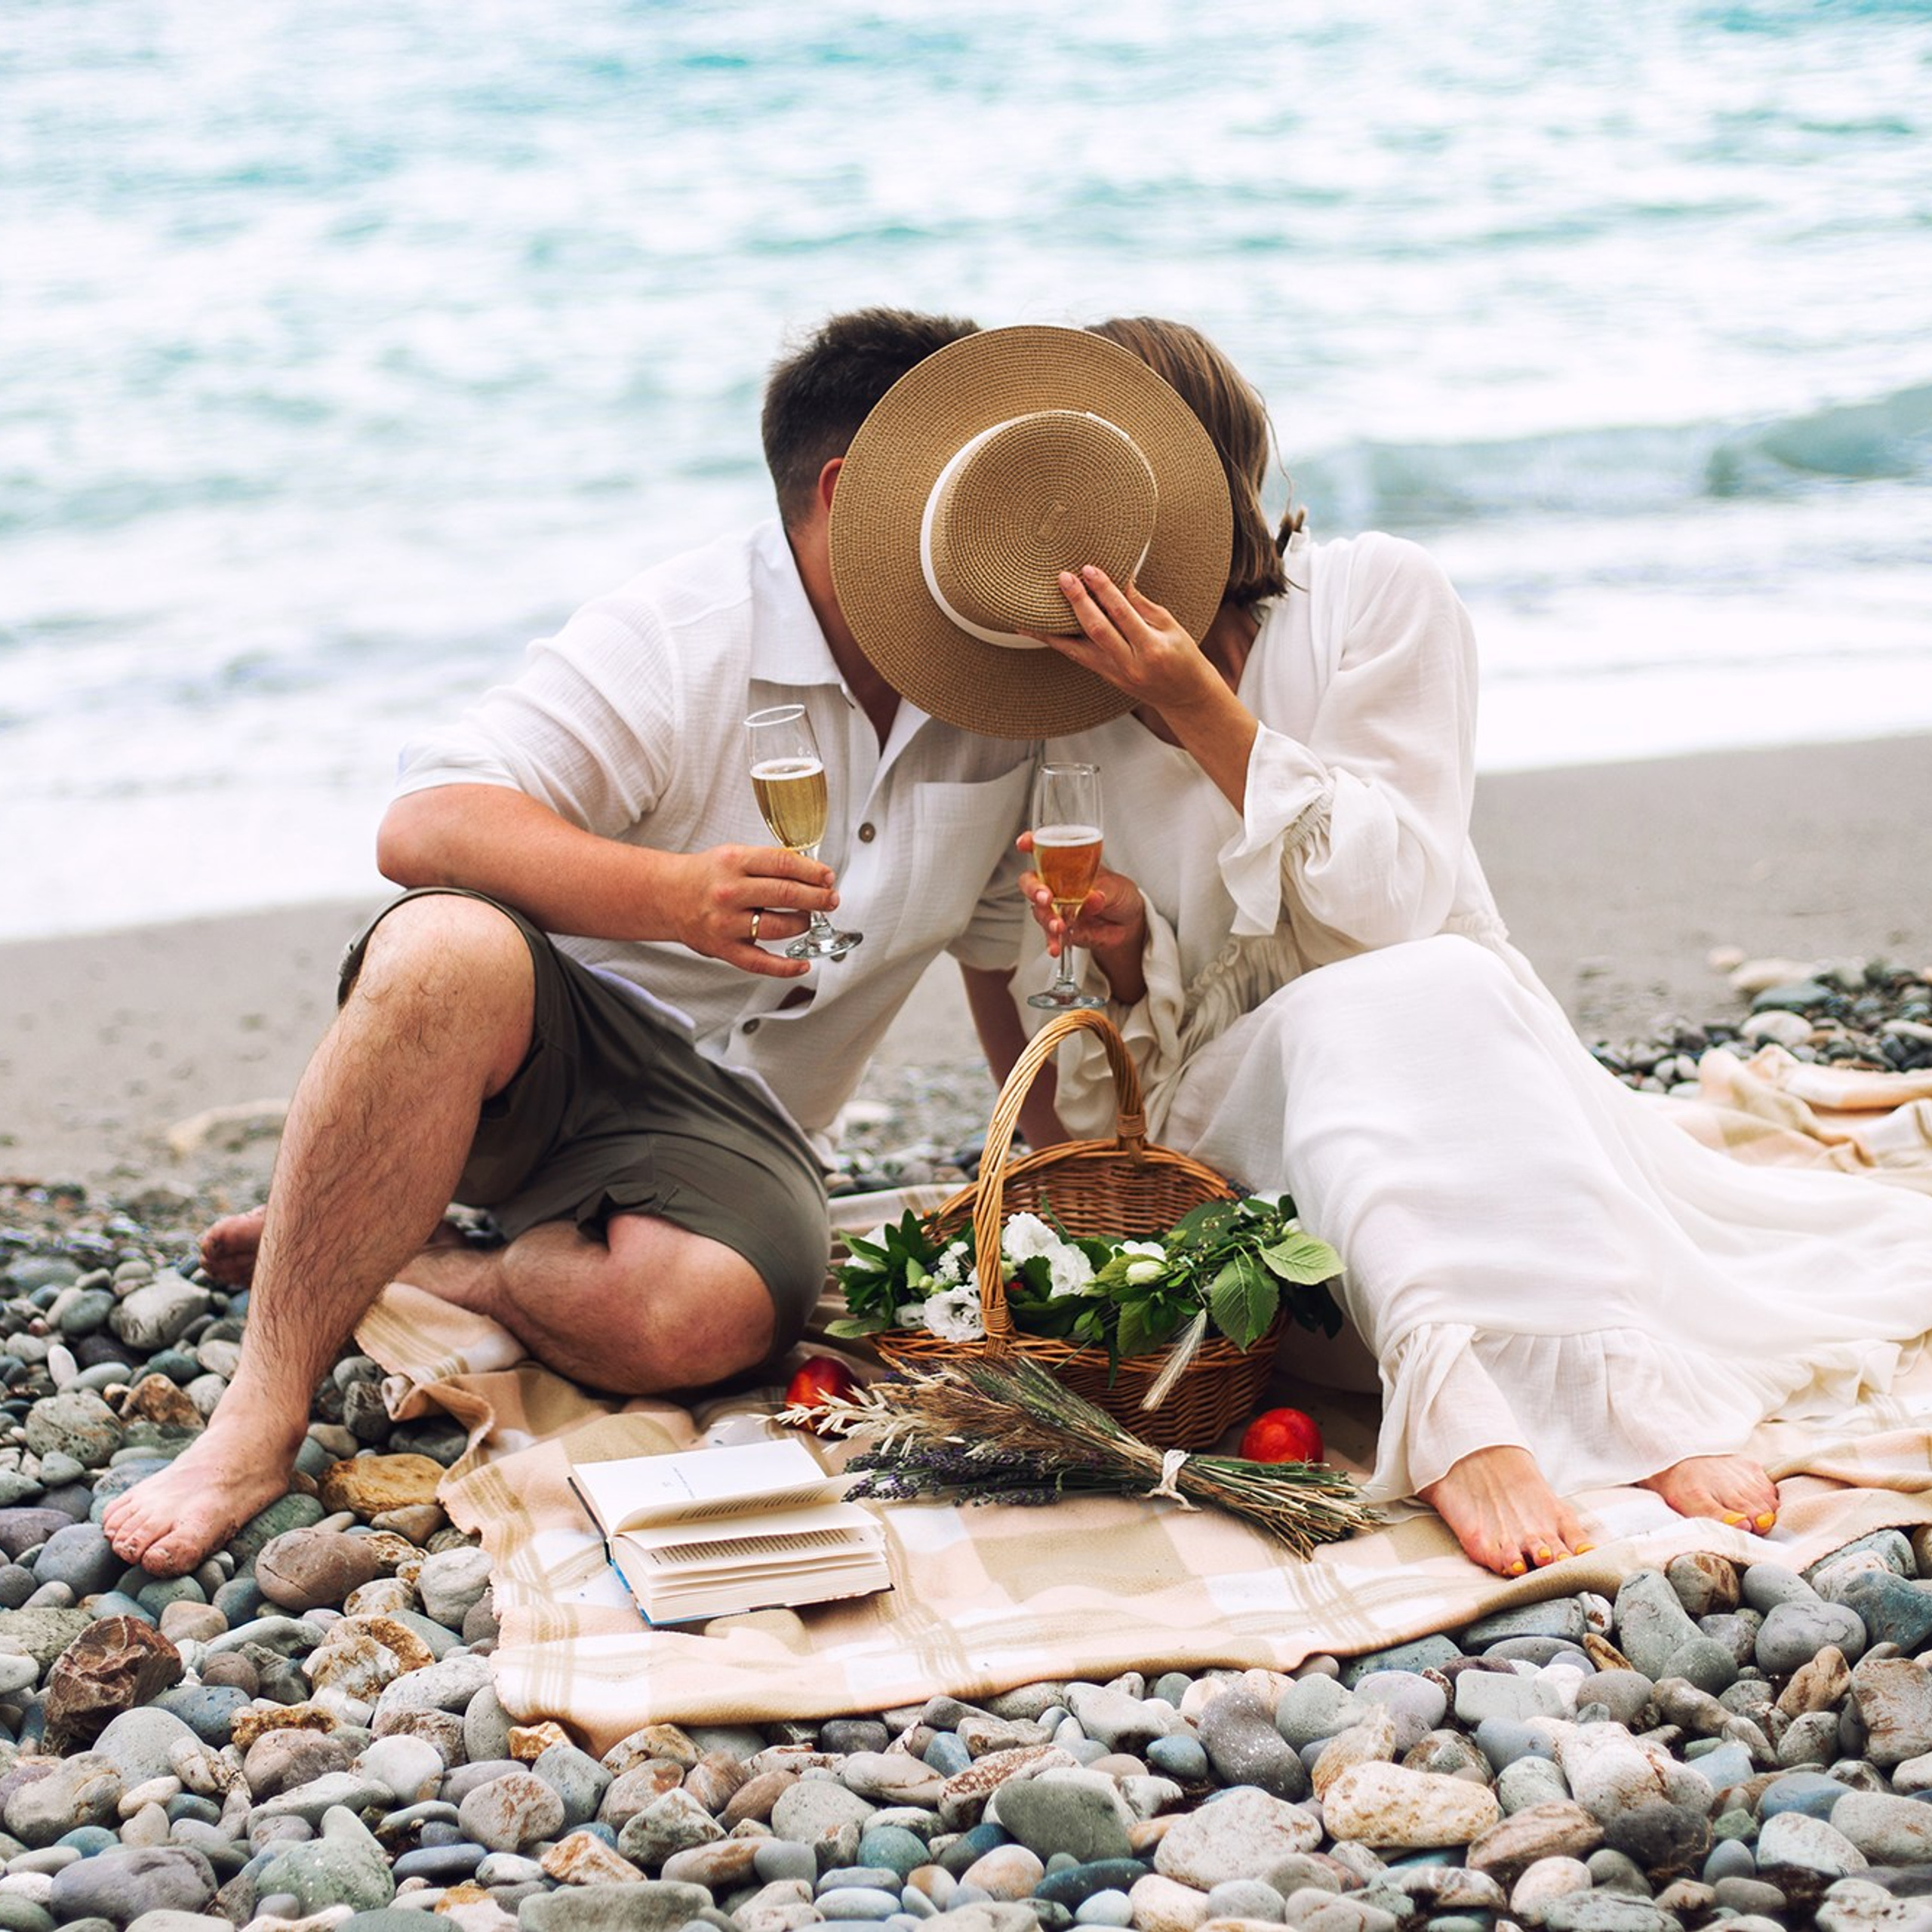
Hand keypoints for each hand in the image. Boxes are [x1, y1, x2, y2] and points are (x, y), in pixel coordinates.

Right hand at [673, 845, 839, 976]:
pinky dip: (786, 967)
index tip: (828, 877)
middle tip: (831, 899)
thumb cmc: (705, 876)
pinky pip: (760, 963)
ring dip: (803, 923)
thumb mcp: (733, 855)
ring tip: (808, 919)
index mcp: (734, 862)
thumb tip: (810, 873)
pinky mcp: (723, 948)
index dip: (813, 871)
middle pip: (786, 894)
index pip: (783, 864)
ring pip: (778, 927)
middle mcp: (730, 892)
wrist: (668, 896)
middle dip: (817, 898)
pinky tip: (803, 964)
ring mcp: (726, 922)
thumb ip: (768, 863)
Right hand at [1017, 832, 1146, 993]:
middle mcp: (1056, 883)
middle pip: (1032, 881)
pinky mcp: (1060, 927)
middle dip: (1034, 889)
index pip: (1045, 849)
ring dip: (1046, 918)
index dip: (1032, 843)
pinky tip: (1055, 945)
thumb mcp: (1117, 887)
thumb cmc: (1119, 894)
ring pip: (1038, 910)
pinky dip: (1052, 940)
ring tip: (1058, 926)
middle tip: (1045, 898)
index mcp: (1068, 864)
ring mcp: (1055, 906)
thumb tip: (1092, 897)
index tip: (1026, 843)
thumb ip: (1103, 891)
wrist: (1128, 925)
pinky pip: (1050, 934)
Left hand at [1034, 565, 1223, 718]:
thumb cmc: (1181, 655)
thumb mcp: (1170, 625)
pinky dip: (1057, 643)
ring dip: (1053, 629)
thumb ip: (1141, 604)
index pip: (1122, 613)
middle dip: (1078, 602)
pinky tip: (1038, 632)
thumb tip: (1118, 576)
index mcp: (1151, 648)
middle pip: (1097, 630)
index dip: (1105, 589)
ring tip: (1031, 611)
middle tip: (1063, 578)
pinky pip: (1077, 657)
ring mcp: (1115, 674)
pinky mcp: (1105, 677)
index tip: (1090, 569)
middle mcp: (1130, 664)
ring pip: (1077, 650)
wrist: (1183, 695)